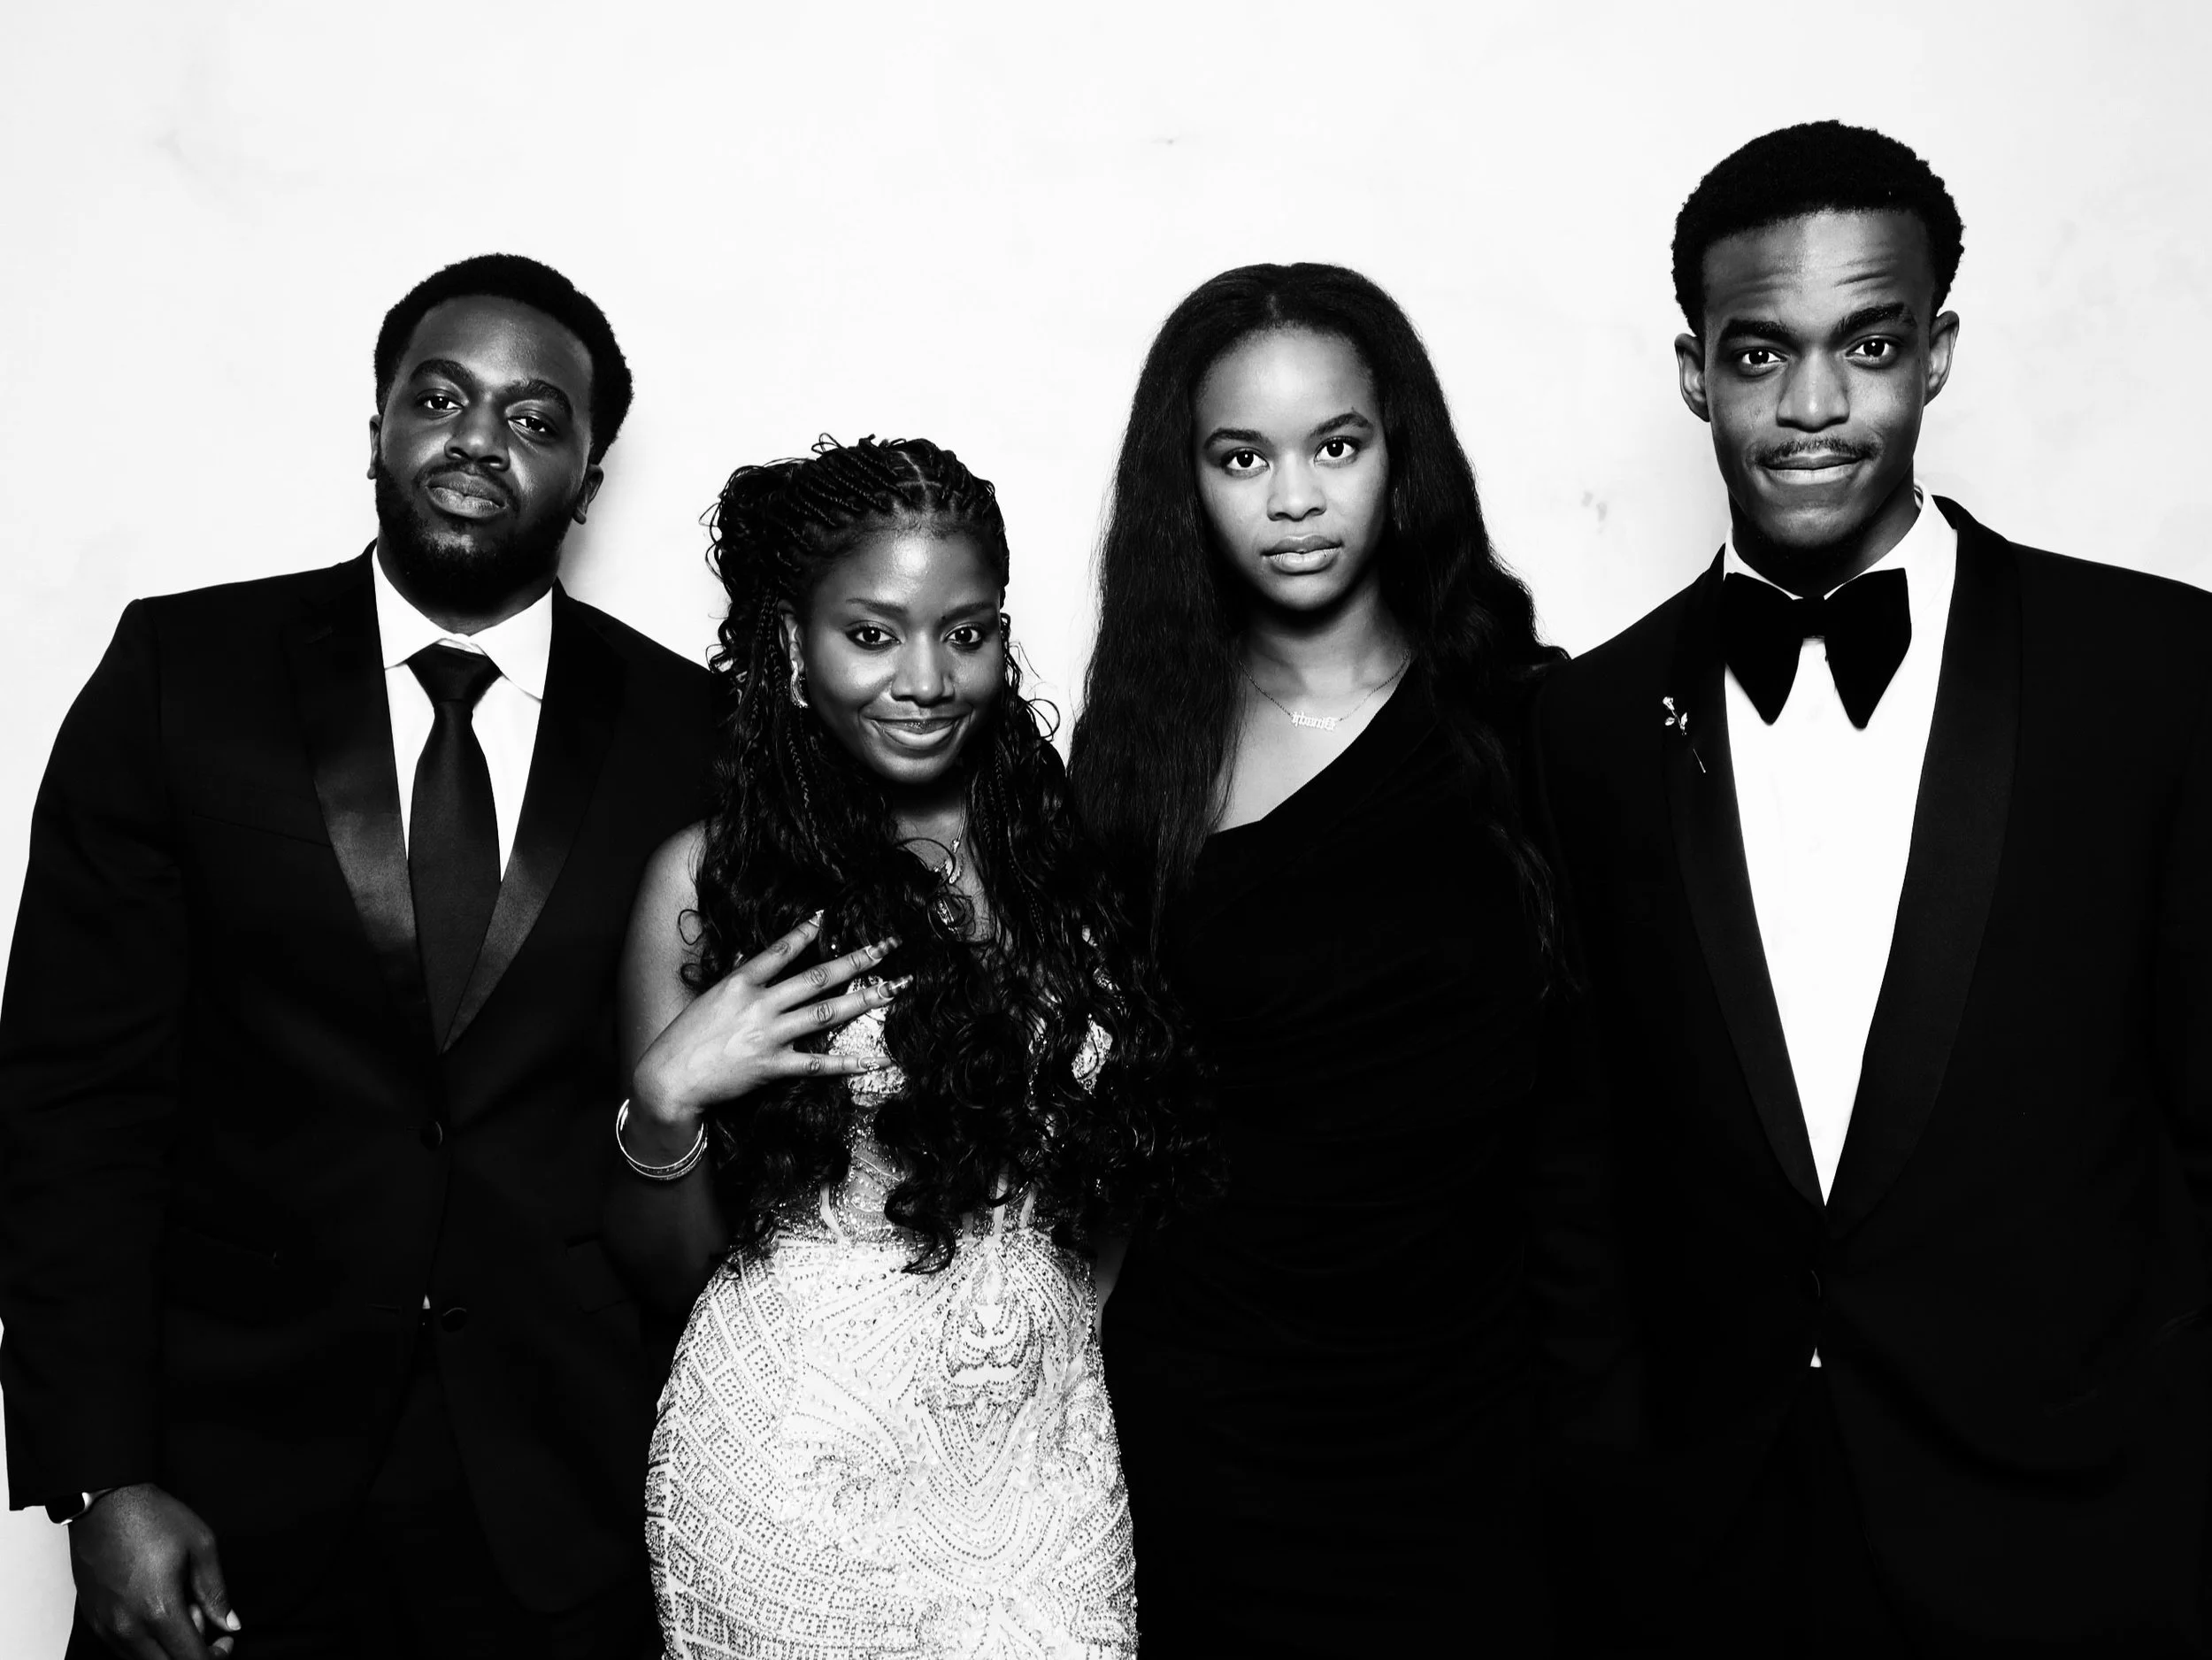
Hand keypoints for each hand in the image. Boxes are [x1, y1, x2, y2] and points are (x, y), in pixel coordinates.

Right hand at [69, 1482, 238, 1659]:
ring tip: (178, 1610)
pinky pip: (122, 1650)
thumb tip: (231, 1624)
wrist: (105, 1502)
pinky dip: (145, 1644)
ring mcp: (106, 1626)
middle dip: (191, 1654)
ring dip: (167, 1650)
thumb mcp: (201, 1547)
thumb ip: (216, 1593)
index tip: (226, 1639)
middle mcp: (127, 1627)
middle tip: (203, 1624)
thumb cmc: (153, 1518)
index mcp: (158, 1609)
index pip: (190, 1659)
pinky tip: (155, 1612)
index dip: (215, 1656)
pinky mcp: (93, 1621)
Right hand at [627, 914, 897, 1153]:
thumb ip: (737, 973)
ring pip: (826, 1013)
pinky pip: (817, 1064)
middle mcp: (759, 1004)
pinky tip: (871, 1059)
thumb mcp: (709, 996)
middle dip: (857, 961)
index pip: (780, 950)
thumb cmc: (686, 1037)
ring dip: (864, 1000)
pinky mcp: (772, 1066)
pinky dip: (845, 1062)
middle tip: (887, 948)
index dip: (806, 932)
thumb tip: (752, 952)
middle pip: (818, 977)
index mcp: (740, 982)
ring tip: (893, 988)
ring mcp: (768, 1035)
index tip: (827, 916)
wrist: (669, 1078)